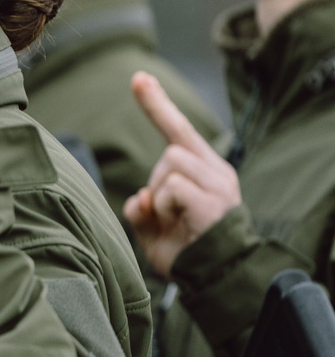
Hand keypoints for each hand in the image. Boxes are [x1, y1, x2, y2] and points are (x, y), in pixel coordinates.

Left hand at [123, 71, 239, 276]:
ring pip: (171, 164)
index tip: (139, 78)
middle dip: (157, 181)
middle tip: (167, 214)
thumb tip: (138, 199)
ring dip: (161, 193)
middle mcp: (216, 172)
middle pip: (170, 150)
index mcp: (205, 172)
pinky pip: (173, 186)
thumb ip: (143, 208)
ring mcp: (218, 185)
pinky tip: (179, 221)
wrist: (217, 278)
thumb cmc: (186, 252)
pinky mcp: (213, 199)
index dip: (157, 105)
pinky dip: (165, 204)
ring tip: (175, 219)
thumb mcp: (155, 227)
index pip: (179, 130)